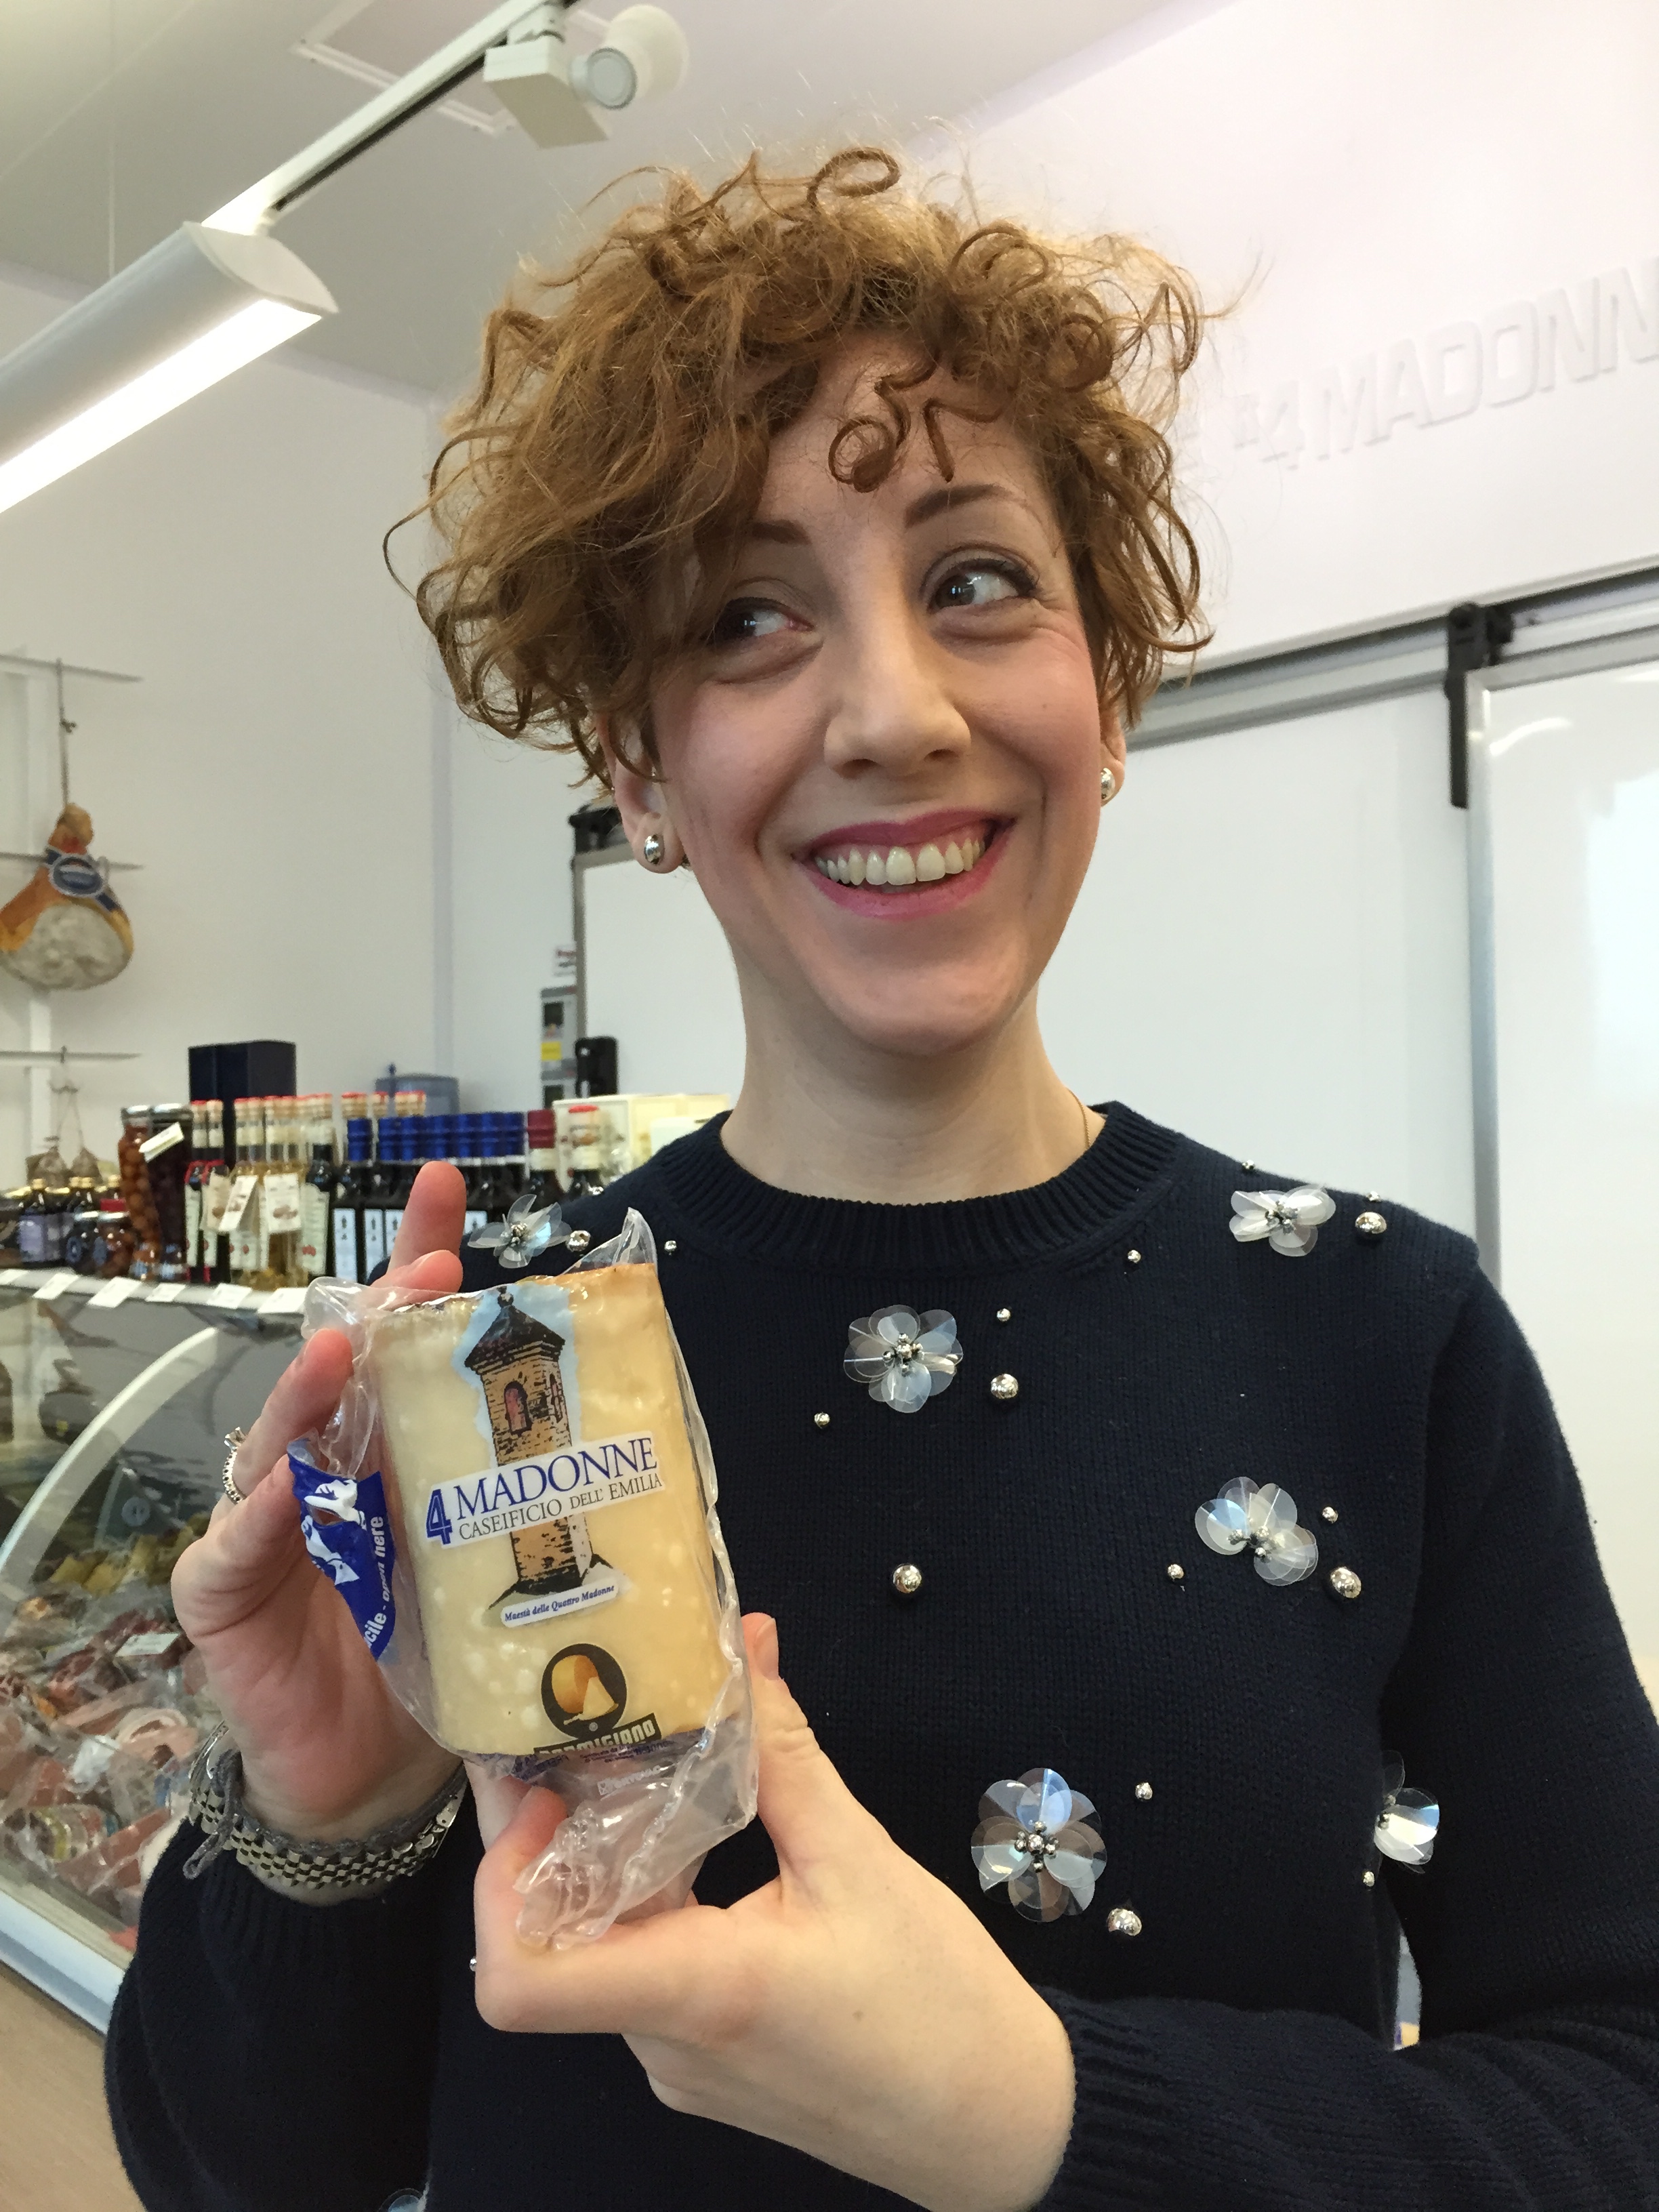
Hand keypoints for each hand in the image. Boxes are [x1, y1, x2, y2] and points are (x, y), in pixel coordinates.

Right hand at [170, 1165, 468, 1845]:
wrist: (371, 1777)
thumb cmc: (435, 1657)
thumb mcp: (493, 1568)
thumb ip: (530, 1503)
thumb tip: (635, 1432)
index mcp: (395, 1449)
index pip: (403, 1339)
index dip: (416, 1257)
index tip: (444, 1185)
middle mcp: (328, 1465)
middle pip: (345, 1368)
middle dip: (382, 1310)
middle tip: (427, 1270)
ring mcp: (269, 1522)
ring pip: (282, 1438)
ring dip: (315, 1390)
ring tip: (346, 1350)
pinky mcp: (226, 1591)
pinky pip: (241, 1544)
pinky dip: (266, 1513)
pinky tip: (293, 1481)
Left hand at [472, 1616, 1074, 2211]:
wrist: (1001, 2129)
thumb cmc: (939, 2002)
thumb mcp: (861, 1859)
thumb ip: (783, 1753)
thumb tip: (744, 1644)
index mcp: (693, 1992)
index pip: (518, 1982)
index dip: (499, 1883)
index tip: (544, 1793)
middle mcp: (664, 2043)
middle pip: (555, 1942)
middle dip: (553, 1836)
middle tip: (578, 1735)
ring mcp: (682, 2067)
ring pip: (604, 1953)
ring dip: (608, 1864)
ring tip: (640, 1767)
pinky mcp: (708, 2070)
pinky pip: (646, 1975)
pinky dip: (651, 1903)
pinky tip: (693, 1837)